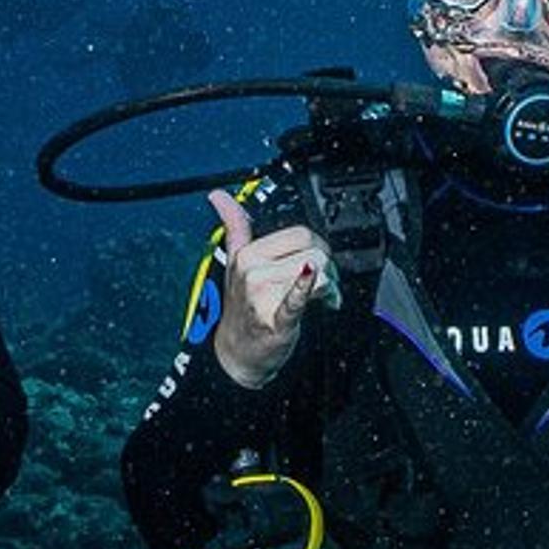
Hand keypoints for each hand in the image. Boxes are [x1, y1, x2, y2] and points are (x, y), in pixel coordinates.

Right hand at [206, 188, 338, 389]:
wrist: (237, 352)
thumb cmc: (242, 306)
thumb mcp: (235, 261)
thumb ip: (234, 225)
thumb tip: (218, 196)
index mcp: (247, 253)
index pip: (300, 233)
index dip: (317, 245)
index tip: (315, 259)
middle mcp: (253, 271)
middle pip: (314, 251)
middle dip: (328, 266)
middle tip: (324, 282)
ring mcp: (262, 295)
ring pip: (319, 274)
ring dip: (330, 287)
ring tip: (322, 298)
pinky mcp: (276, 319)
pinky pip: (299, 298)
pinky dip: (310, 290)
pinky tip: (320, 289)